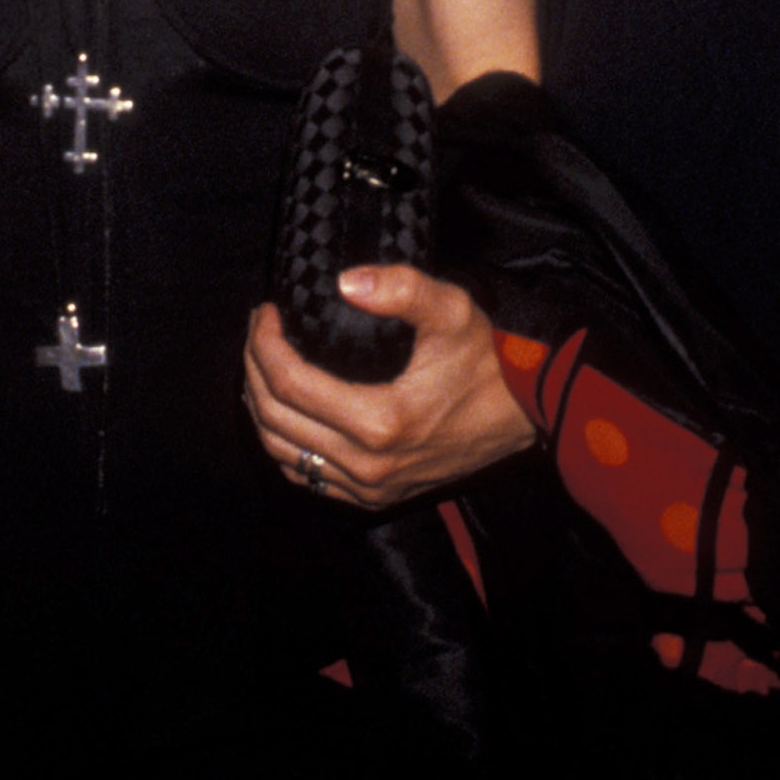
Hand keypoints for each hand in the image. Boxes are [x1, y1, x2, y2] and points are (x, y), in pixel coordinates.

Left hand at [243, 267, 537, 509]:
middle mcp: (369, 466)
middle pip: (275, 419)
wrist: (526, 414)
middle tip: (258, 331)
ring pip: (283, 452)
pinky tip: (282, 411)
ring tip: (262, 363)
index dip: (264, 344)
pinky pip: (307, 477)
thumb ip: (402, 288)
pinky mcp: (375, 498)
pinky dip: (283, 443)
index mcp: (380, 423)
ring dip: (259, 406)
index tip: (265, 312)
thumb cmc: (486, 361)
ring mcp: (370, 488)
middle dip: (253, 368)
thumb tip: (346, 282)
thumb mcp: (453, 310)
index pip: (289, 384)